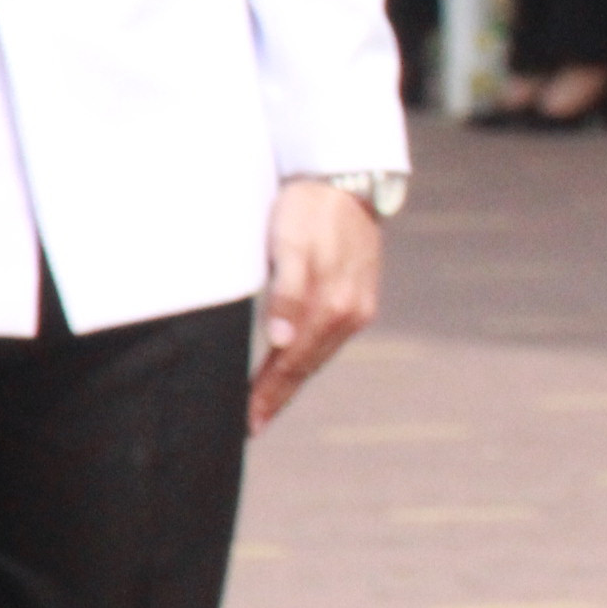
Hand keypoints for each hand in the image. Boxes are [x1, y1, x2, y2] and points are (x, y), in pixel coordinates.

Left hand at [251, 178, 381, 432]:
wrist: (347, 181)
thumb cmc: (309, 210)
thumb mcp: (289, 246)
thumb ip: (287, 293)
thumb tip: (281, 342)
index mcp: (332, 307)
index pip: (292, 364)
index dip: (269, 394)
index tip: (248, 423)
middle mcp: (350, 314)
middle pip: (306, 367)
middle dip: (278, 396)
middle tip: (251, 426)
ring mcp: (358, 308)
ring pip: (318, 355)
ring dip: (293, 381)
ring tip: (268, 403)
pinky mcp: (358, 298)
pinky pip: (329, 339)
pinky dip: (308, 357)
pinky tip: (295, 363)